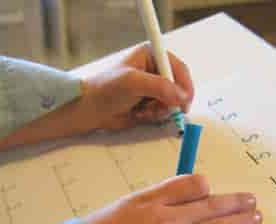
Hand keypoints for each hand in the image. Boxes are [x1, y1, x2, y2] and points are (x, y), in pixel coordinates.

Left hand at [80, 43, 194, 130]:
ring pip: (172, 102)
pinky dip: (154, 116)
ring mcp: (153, 88)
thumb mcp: (133, 83)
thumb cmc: (105, 89)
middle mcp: (154, 70)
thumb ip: (158, 87)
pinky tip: (139, 114)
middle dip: (170, 101)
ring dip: (160, 110)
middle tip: (159, 108)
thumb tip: (180, 96)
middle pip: (179, 87)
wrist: (92, 109)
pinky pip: (164, 112)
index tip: (184, 100)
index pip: (178, 68)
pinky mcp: (151, 103)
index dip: (184, 85)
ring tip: (143, 110)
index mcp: (151, 55)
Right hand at [86, 174, 260, 223]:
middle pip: (208, 206)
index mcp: (149, 200)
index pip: (188, 185)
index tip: (212, 191)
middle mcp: (163, 219)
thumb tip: (170, 205)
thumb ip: (146, 205)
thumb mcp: (118, 209)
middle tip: (252, 202)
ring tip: (254, 220)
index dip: (205, 187)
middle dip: (234, 203)